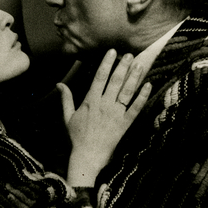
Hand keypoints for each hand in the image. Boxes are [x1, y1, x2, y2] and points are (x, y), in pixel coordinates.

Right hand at [61, 49, 150, 186]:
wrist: (88, 155)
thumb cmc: (77, 137)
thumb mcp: (68, 116)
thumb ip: (66, 98)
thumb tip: (59, 84)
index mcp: (91, 101)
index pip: (99, 77)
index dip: (106, 63)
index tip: (112, 52)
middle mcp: (104, 105)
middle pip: (115, 81)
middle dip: (123, 66)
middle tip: (130, 54)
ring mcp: (116, 114)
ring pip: (127, 91)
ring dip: (134, 77)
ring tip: (139, 64)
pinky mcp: (125, 124)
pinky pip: (136, 108)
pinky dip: (143, 96)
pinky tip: (149, 85)